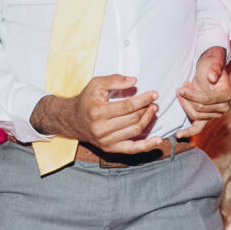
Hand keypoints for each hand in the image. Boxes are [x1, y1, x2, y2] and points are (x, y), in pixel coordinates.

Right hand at [31, 74, 160, 152]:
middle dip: (147, 109)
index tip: (154, 94)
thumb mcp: (96, 84)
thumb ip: (115, 80)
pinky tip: (158, 140)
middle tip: (154, 102)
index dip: (143, 100)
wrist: (72, 120)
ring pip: (135, 131)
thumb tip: (134, 81)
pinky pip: (132, 149)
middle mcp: (101, 129)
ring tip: (153, 111)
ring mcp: (106, 141)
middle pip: (133, 119)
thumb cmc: (86, 100)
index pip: (127, 106)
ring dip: (148, 120)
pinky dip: (147, 146)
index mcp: (98, 112)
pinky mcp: (109, 148)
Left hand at [176, 46, 230, 135]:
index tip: (181, 88)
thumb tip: (212, 78)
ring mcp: (215, 114)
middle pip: (199, 109)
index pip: (206, 99)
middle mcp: (224, 107)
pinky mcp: (206, 117)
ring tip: (181, 92)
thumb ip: (215, 68)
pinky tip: (179, 135)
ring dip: (184, 105)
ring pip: (195, 115)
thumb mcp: (213, 61)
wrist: (209, 68)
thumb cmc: (211, 63)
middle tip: (180, 89)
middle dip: (186, 99)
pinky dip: (189, 132)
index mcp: (227, 95)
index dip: (192, 95)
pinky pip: (198, 127)